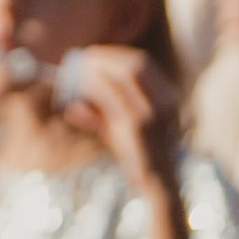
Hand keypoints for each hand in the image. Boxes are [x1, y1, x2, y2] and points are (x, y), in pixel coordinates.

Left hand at [58, 42, 181, 177]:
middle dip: (106, 58)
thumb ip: (100, 115)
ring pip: (128, 75)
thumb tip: (72, 106)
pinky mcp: (141, 126)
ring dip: (101, 70)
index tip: (92, 55)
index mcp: (166, 97)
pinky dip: (98, 88)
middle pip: (136, 65)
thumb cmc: (138, 153)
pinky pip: (117, 98)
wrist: (158, 183)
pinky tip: (83, 91)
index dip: (114, 55)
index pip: (142, 63)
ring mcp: (155, 113)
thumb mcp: (122, 129)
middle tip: (83, 60)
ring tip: (80, 74)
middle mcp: (166, 101)